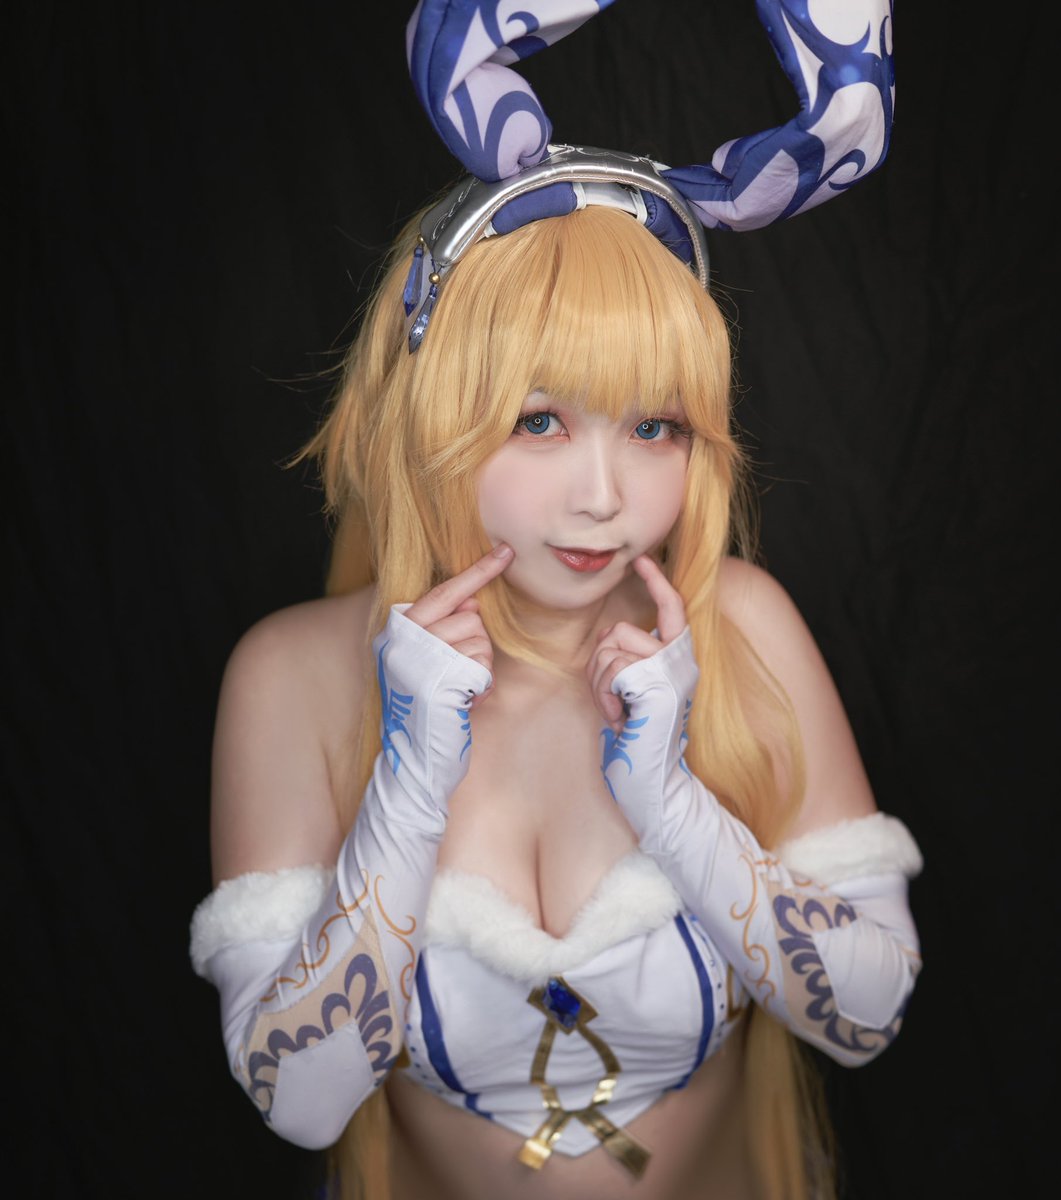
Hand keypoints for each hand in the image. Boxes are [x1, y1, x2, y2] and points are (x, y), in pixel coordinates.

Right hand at [404, 543, 513, 705]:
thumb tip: (471, 602)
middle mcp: (404, 641)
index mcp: (397, 631)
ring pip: (479, 640)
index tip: (505, 553)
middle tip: (458, 673)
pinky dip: (480, 685)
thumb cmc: (426, 704)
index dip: (476, 573)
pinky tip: (463, 700)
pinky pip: (481, 666)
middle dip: (476, 644)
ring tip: (458, 689)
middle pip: (469, 618)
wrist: (412, 753)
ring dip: (480, 666)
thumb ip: (442, 627)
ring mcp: (419, 660)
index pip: (442, 593)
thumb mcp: (426, 659)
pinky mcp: (438, 681)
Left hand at [587, 555, 686, 731]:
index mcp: (678, 658)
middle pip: (620, 631)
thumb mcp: (633, 689)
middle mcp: (682, 661)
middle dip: (599, 663)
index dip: (657, 581)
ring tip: (616, 711)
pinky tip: (619, 717)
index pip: (672, 607)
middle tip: (610, 699)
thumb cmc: (637, 735)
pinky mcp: (659, 684)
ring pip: (611, 649)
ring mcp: (672, 671)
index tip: (642, 560)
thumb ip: (628, 658)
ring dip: (599, 683)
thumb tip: (610, 637)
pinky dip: (605, 695)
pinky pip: (613, 669)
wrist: (651, 778)